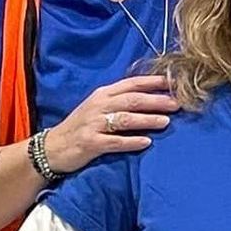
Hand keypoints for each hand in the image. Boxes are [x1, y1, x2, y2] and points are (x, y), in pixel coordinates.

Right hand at [44, 74, 178, 173]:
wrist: (53, 147)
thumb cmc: (82, 126)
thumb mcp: (99, 107)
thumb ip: (121, 101)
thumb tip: (153, 97)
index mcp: (103, 94)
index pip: (132, 83)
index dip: (153, 82)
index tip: (174, 83)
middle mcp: (99, 105)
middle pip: (132, 100)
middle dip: (156, 101)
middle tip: (177, 104)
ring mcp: (94, 124)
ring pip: (125, 119)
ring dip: (147, 120)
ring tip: (166, 122)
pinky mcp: (91, 143)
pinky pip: (115, 141)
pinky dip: (132, 141)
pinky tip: (146, 142)